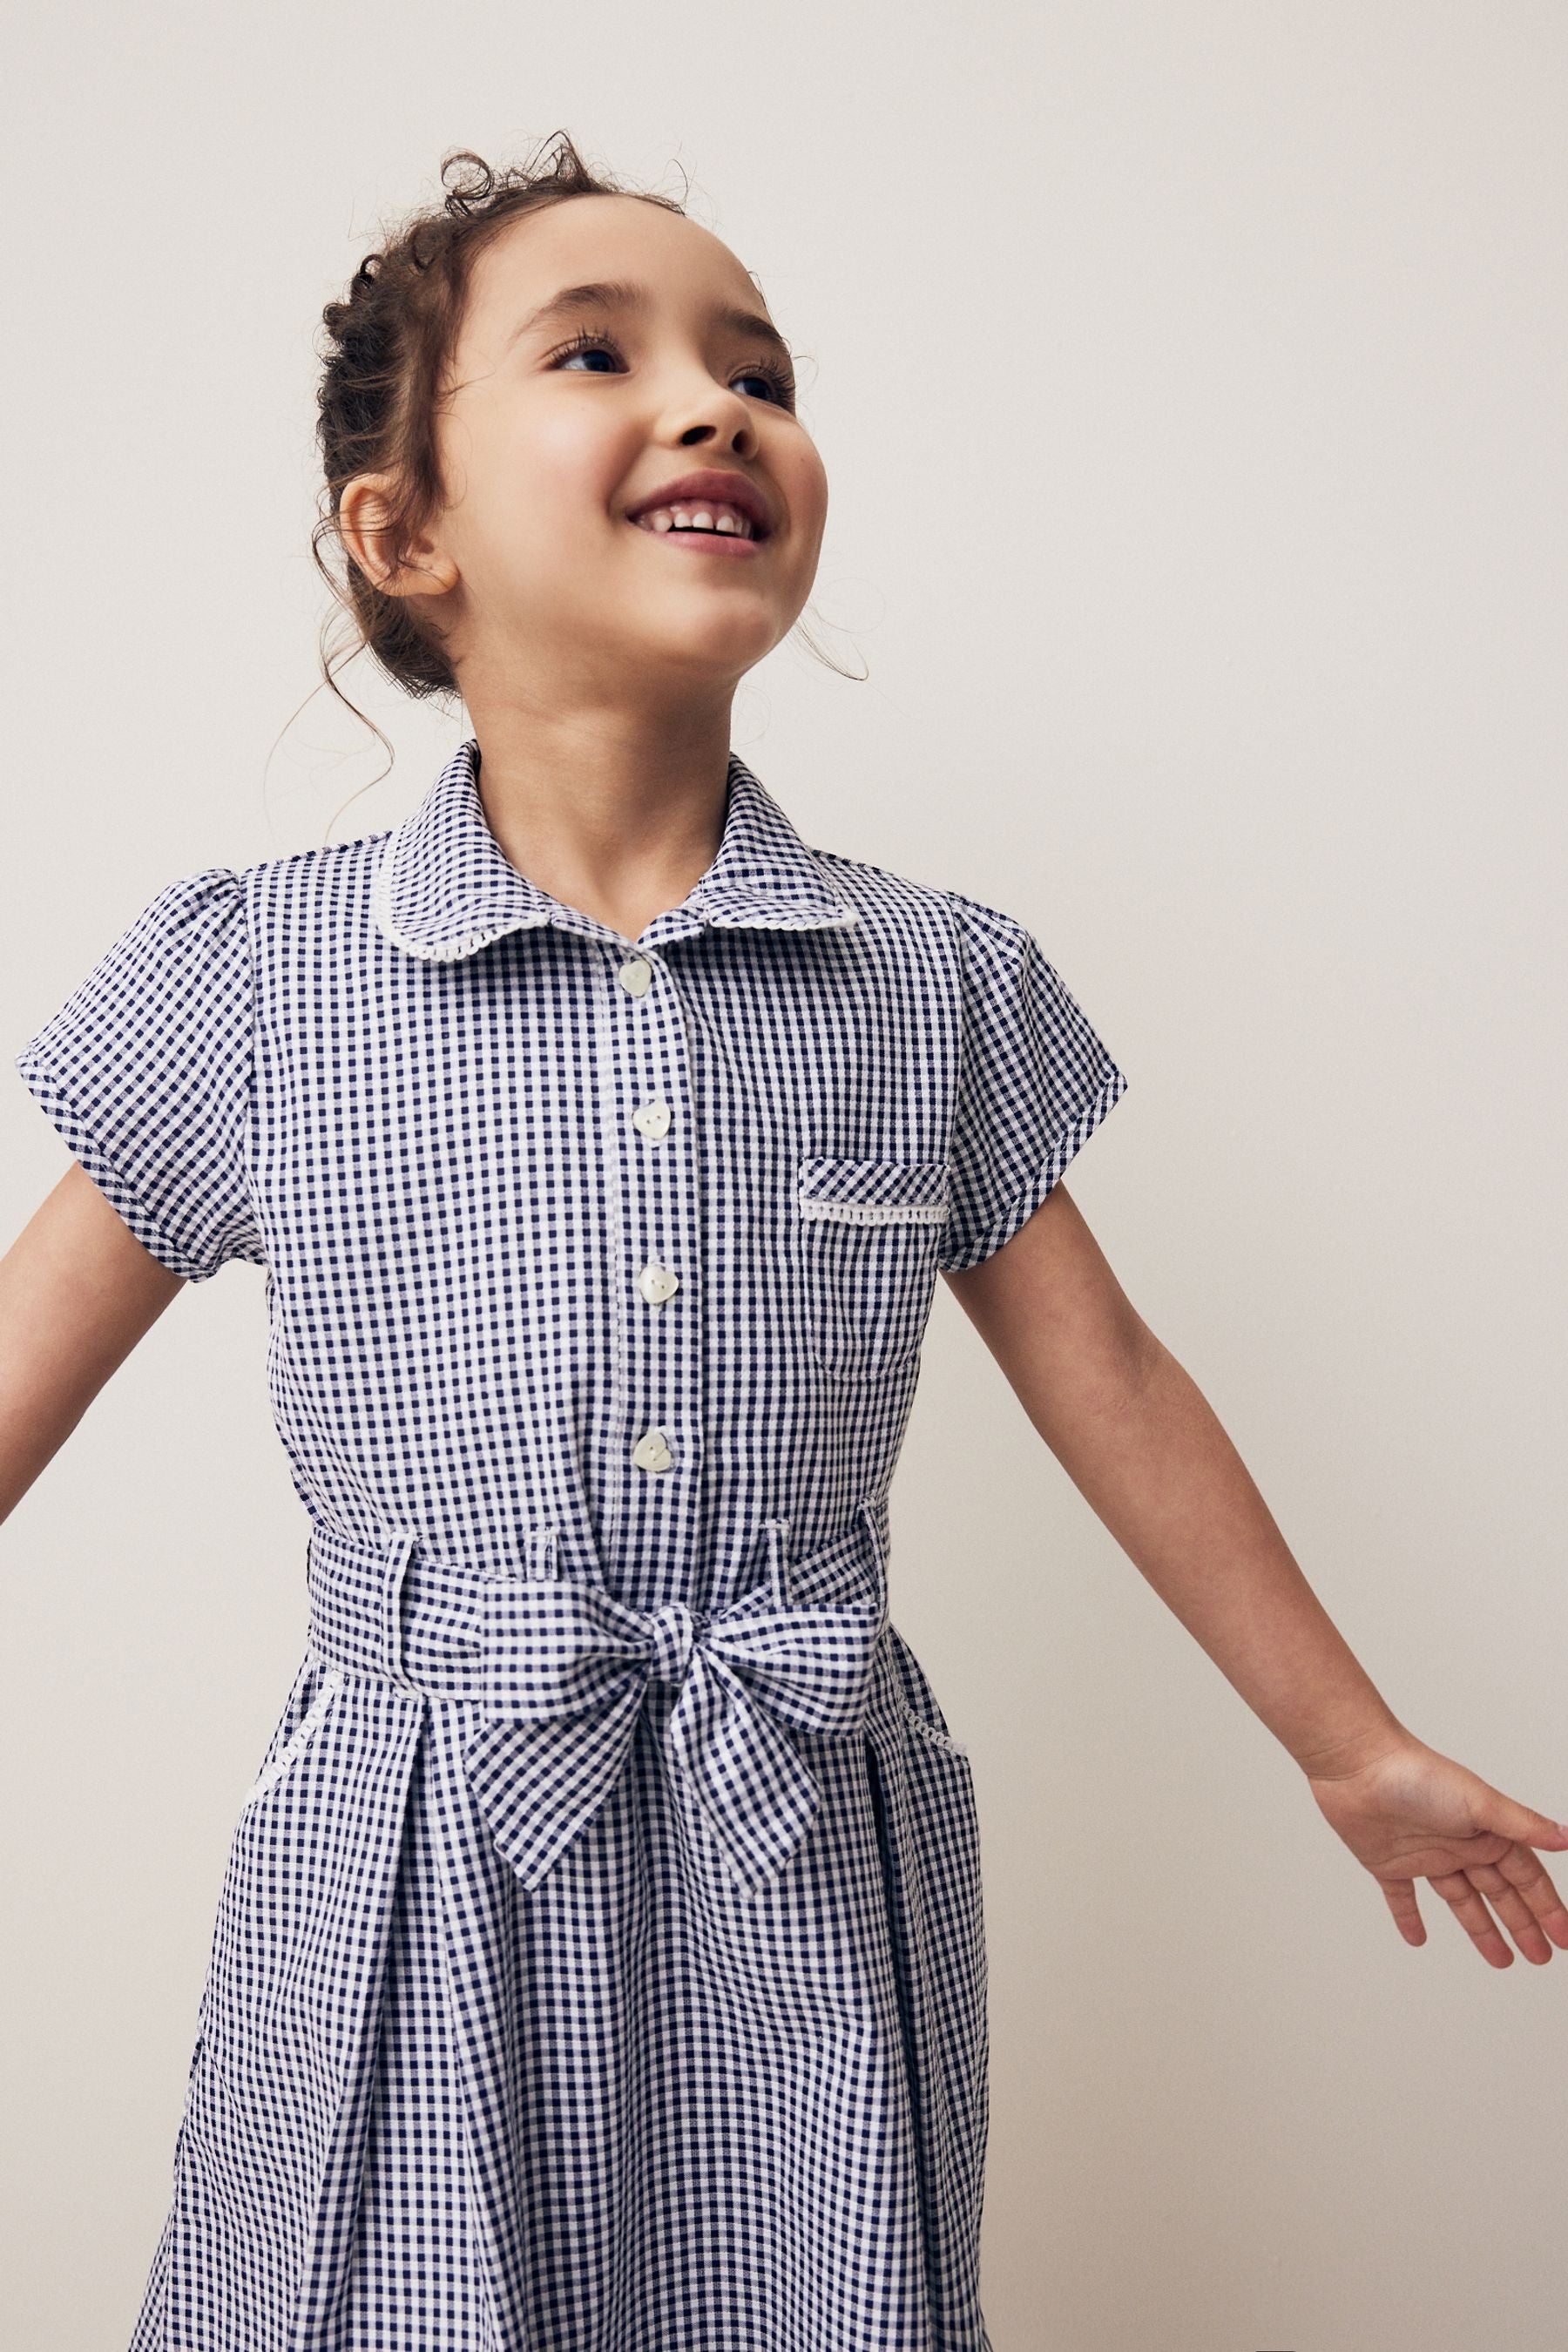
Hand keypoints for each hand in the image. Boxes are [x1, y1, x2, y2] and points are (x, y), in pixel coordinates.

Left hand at [1304, 1730, 1567, 1965]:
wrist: (1357, 1766)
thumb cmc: (1418, 1775)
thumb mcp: (1480, 1804)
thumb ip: (1522, 1824)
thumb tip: (1567, 1838)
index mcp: (1485, 1833)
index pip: (1526, 1878)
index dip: (1547, 1909)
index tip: (1564, 1940)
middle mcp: (1459, 1845)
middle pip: (1498, 1893)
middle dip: (1522, 1924)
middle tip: (1539, 1957)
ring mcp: (1425, 1855)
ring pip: (1460, 1900)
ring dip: (1480, 1929)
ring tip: (1501, 1959)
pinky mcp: (1388, 1863)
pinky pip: (1401, 1897)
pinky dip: (1409, 1918)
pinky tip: (1417, 1939)